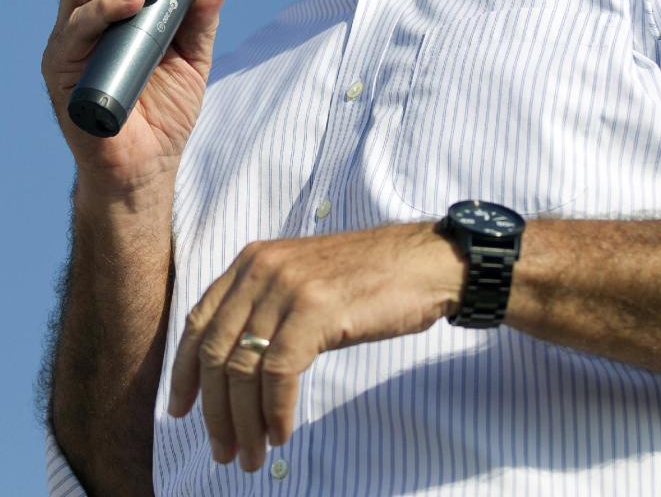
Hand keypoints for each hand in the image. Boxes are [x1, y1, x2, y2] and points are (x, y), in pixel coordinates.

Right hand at [42, 0, 235, 190]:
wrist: (146, 167)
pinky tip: (134, 3)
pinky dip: (104, 8)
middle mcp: (87, 15)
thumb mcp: (193, 55)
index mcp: (117, 5)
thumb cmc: (165, 110)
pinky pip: (74, 28)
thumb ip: (203, 15)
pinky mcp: (60, 68)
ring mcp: (71, 40)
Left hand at [168, 224, 465, 471]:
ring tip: (252, 456)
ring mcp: (287, 286)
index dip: (183, 372)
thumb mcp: (304, 281)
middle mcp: (262, 268)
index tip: (182, 411)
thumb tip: (232, 367)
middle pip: (214, 352)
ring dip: (244, 423)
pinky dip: (275, 413)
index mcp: (253, 259)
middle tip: (223, 451)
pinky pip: (278, 375)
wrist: (424, 262)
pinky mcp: (314, 309)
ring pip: (243, 370)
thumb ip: (266, 307)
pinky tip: (282, 433)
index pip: (199, 320)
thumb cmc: (371, 279)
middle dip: (215, 411)